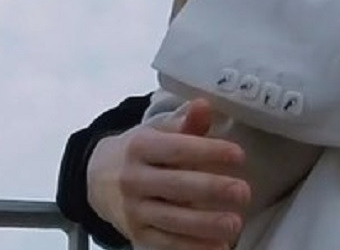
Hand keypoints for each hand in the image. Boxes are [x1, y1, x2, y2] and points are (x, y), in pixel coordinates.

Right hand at [87, 98, 250, 249]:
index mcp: (139, 147)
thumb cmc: (138, 153)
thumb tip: (204, 105)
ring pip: (171, 219)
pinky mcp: (137, 235)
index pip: (177, 148)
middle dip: (211, 189)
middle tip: (243, 191)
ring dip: (205, 224)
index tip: (238, 155)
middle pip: (175, 185)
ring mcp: (134, 210)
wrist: (97, 180)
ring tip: (234, 224)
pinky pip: (166, 244)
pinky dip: (192, 248)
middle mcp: (133, 179)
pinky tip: (218, 247)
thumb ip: (185, 123)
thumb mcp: (156, 132)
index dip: (208, 151)